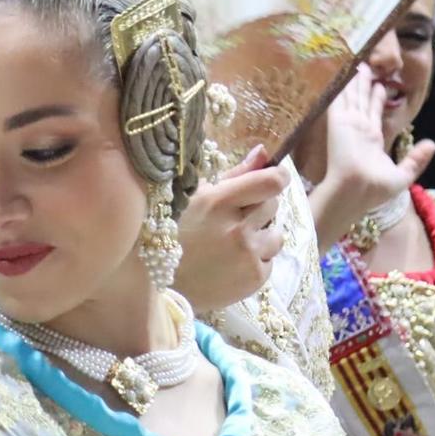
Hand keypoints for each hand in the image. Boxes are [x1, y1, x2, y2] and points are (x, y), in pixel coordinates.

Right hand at [172, 146, 287, 312]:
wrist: (157, 283)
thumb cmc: (174, 232)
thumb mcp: (195, 196)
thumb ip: (235, 175)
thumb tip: (265, 152)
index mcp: (218, 202)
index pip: (271, 182)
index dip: (277, 177)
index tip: (274, 178)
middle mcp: (236, 229)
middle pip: (273, 205)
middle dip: (258, 208)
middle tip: (235, 217)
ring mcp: (247, 256)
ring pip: (276, 234)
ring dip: (261, 236)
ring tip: (234, 243)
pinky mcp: (254, 279)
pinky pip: (270, 261)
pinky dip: (255, 260)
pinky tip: (231, 262)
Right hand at [310, 65, 434, 246]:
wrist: (356, 191)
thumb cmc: (376, 189)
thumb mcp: (403, 174)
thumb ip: (416, 159)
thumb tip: (432, 144)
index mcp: (372, 140)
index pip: (374, 113)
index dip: (377, 98)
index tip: (380, 84)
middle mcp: (359, 129)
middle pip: (362, 101)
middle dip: (364, 84)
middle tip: (366, 66)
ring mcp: (348, 124)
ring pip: (351, 96)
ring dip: (354, 81)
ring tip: (357, 64)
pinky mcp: (338, 121)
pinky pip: (339, 99)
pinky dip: (340, 86)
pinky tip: (343, 73)